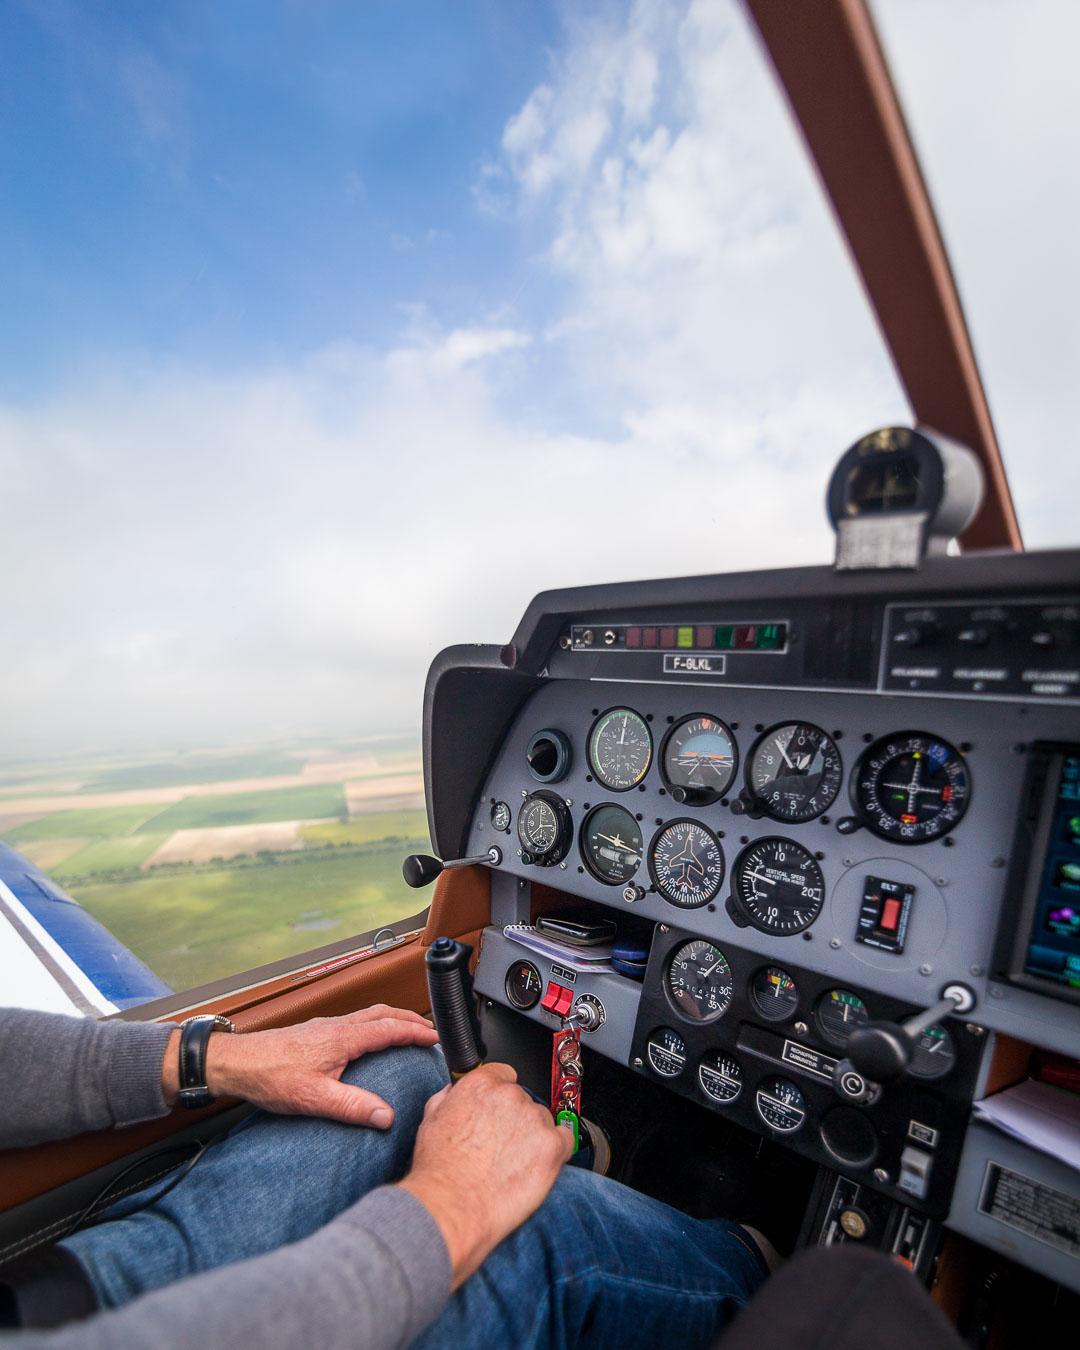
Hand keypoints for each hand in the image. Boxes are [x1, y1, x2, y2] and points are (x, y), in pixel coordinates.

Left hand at [162, 1006, 438, 1128]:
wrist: (237, 1063)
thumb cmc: (272, 1077)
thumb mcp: (315, 1098)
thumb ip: (354, 1107)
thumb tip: (388, 1117)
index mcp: (344, 1037)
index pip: (390, 1029)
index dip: (416, 1032)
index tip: (436, 1038)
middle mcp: (338, 1026)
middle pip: (383, 1014)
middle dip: (409, 1020)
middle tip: (429, 1030)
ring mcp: (325, 1027)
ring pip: (368, 1015)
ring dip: (391, 1019)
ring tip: (405, 1031)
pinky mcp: (314, 1033)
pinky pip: (354, 1021)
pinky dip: (373, 1024)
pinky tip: (366, 1041)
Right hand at [398, 1062, 573, 1288]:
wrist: (453, 1206)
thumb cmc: (440, 1170)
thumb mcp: (431, 1119)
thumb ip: (449, 1096)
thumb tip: (455, 1090)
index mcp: (481, 1084)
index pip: (504, 1075)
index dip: (500, 1097)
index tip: (498, 1113)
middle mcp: (510, 1095)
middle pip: (523, 1100)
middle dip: (515, 1121)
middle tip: (500, 1147)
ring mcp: (534, 1119)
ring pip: (543, 1121)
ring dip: (533, 1137)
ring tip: (512, 1165)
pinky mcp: (553, 1146)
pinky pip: (566, 1140)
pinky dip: (557, 1151)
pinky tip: (540, 1165)